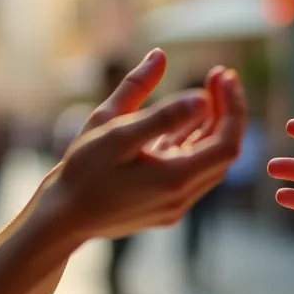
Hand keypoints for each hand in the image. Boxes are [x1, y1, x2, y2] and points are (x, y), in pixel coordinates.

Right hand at [32, 49, 227, 196]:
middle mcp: (182, 197)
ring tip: (209, 91)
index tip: (223, 75)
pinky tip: (189, 117)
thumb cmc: (83, 173)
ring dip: (213, 126)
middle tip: (220, 75)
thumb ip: (160, 113)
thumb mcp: (115, 134)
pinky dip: (194, 142)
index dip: (232, 107)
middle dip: (226, 111)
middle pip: (223, 152)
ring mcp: (174, 205)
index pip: (227, 143)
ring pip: (209, 161)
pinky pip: (191, 169)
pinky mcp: (164, 206)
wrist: (61, 218)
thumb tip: (201, 96)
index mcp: (175, 180)